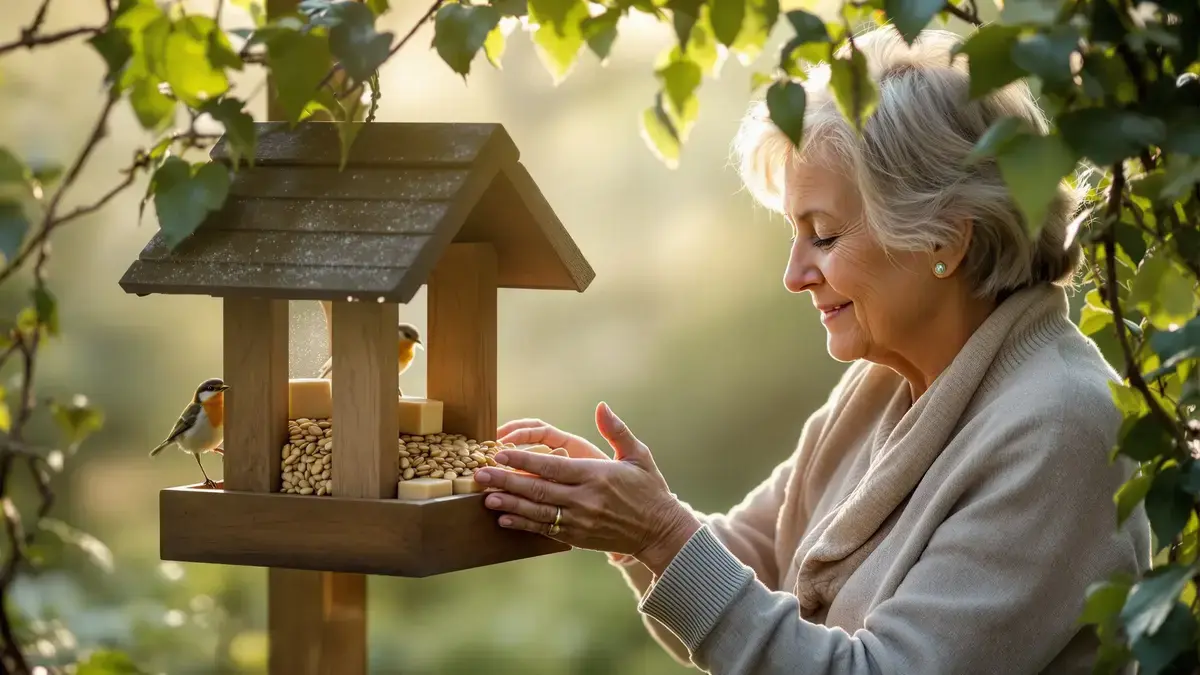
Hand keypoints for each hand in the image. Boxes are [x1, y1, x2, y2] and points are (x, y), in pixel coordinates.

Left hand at [475, 402, 701, 573]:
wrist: (660, 531)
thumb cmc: (649, 490)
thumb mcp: (638, 455)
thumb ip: (617, 430)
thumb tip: (602, 406)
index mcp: (597, 475)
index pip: (553, 466)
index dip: (524, 461)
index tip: (500, 453)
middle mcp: (586, 499)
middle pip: (539, 489)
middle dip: (507, 480)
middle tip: (480, 473)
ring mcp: (581, 520)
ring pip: (538, 511)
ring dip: (510, 503)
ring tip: (485, 496)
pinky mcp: (578, 537)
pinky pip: (546, 529)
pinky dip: (523, 524)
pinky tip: (504, 517)